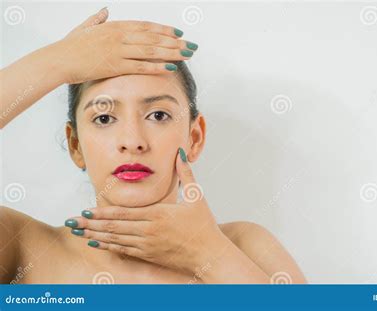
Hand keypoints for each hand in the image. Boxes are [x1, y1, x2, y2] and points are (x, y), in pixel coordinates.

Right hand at [55, 7, 197, 83]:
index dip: (164, 29)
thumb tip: (105, 10)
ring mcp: (119, 50)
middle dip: (175, 42)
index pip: (146, 26)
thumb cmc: (70, 45)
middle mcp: (120, 36)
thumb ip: (98, 19)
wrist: (58, 59)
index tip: (179, 33)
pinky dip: (157, 67)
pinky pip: (141, 66)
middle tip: (192, 46)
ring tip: (188, 55)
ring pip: (151, 50)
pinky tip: (171, 68)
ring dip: (172, 53)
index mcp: (115, 26)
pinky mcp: (116, 65)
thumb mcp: (85, 28)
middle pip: (153, 37)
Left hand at [65, 147, 227, 273]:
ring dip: (94, 235)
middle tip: (70, 222)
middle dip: (89, 224)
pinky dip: (108, 246)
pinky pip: (124, 250)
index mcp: (158, 214)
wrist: (209, 253)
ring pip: (115, 239)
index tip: (84, 210)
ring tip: (77, 232)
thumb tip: (180, 152)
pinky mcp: (150, 255)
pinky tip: (97, 243)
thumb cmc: (203, 224)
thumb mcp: (196, 195)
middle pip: (113, 226)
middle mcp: (148, 231)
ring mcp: (147, 245)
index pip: (122, 213)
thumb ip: (186, 173)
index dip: (101, 212)